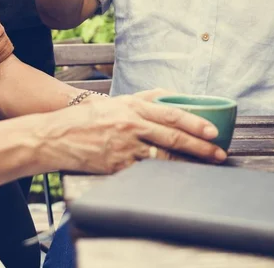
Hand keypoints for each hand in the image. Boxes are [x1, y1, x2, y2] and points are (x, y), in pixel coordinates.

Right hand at [54, 94, 225, 173]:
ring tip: (203, 167)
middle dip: (200, 147)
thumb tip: (169, 95)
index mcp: (132, 107)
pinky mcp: (116, 167)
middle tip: (218, 153)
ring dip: (186, 164)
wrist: (55, 136)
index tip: (213, 131)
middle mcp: (131, 125)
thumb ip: (143, 98)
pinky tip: (174, 178)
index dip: (195, 124)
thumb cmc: (85, 118)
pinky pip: (144, 172)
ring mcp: (124, 148)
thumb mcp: (116, 101)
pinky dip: (161, 175)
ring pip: (163, 158)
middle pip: (173, 138)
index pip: (172, 114)